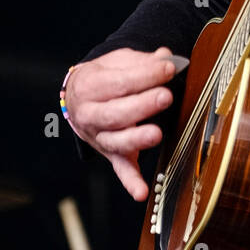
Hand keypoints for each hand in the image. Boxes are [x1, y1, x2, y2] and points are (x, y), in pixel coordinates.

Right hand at [64, 47, 178, 200]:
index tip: (169, 69)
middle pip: (115, 113)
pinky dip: (131, 182)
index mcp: (90, 86)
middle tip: (165, 97)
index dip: (145, 75)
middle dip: (142, 105)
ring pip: (117, 141)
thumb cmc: (105, 77)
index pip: (119, 82)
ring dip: (137, 139)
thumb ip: (143, 61)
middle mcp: (90, 114)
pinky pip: (121, 170)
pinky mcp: (111, 155)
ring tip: (156, 133)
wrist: (80, 97)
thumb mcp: (119, 61)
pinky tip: (142, 192)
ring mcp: (100, 137)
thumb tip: (167, 57)